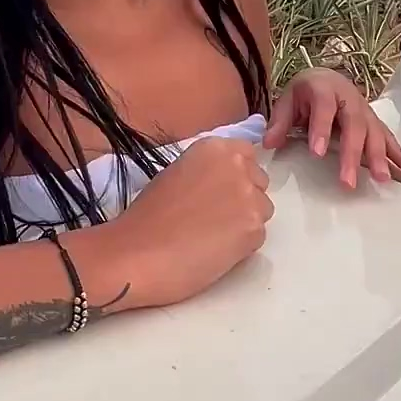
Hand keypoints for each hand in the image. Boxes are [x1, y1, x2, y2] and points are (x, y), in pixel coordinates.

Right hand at [97, 135, 273, 310]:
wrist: (138, 253)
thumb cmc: (147, 215)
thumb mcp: (176, 174)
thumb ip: (206, 171)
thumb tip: (220, 184)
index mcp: (215, 147)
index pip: (246, 154)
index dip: (234, 174)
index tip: (218, 190)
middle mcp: (238, 166)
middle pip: (259, 181)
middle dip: (243, 197)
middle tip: (215, 216)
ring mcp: (250, 198)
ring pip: (262, 209)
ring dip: (245, 221)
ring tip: (213, 236)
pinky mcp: (255, 230)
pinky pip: (257, 236)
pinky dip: (241, 245)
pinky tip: (214, 251)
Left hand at [266, 67, 400, 189]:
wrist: (325, 77)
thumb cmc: (305, 92)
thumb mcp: (287, 100)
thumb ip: (279, 121)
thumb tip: (269, 143)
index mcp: (323, 89)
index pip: (323, 108)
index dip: (321, 129)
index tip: (317, 153)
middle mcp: (348, 98)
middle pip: (354, 125)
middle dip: (353, 154)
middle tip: (348, 181)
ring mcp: (364, 110)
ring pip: (374, 132)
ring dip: (380, 156)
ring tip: (382, 178)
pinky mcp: (373, 121)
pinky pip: (387, 136)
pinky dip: (398, 152)